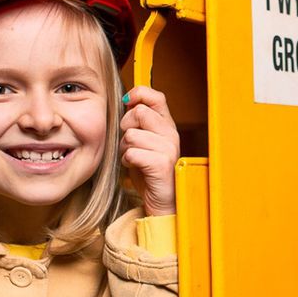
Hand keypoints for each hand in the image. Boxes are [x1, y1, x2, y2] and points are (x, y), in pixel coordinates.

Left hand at [120, 85, 180, 216]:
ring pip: (132, 135)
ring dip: (125, 148)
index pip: (156, 97)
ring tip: (133, 158)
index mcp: (168, 126)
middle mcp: (172, 134)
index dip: (139, 94)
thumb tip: (127, 100)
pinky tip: (134, 167)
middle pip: (139, 113)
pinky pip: (132, 152)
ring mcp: (169, 149)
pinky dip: (127, 160)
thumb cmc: (149, 172)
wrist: (162, 202)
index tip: (126, 102)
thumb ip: (139, 122)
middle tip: (130, 143)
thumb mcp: (144, 142)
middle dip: (126, 127)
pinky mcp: (161, 164)